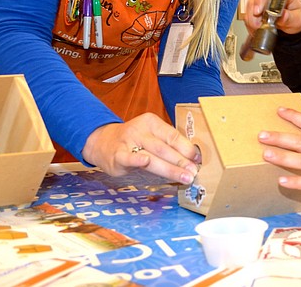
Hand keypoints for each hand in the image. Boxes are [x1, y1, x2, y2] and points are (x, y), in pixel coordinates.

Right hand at [81, 112, 198, 182]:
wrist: (102, 142)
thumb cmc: (134, 141)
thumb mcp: (150, 135)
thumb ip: (167, 144)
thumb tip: (192, 158)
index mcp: (152, 122)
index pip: (173, 135)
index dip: (187, 148)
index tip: (198, 159)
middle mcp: (140, 130)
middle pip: (164, 147)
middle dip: (181, 161)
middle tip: (194, 172)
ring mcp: (128, 141)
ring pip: (152, 156)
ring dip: (170, 168)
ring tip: (184, 177)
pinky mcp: (117, 155)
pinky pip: (128, 157)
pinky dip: (137, 160)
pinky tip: (145, 162)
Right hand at [242, 0, 300, 36]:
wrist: (292, 24)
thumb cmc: (295, 17)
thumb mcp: (297, 19)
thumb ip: (290, 17)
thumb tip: (283, 15)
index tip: (258, 11)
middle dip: (253, 13)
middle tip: (257, 25)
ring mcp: (260, 2)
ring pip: (249, 7)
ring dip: (251, 20)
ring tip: (258, 28)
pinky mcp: (255, 10)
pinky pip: (247, 15)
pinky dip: (250, 24)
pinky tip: (256, 29)